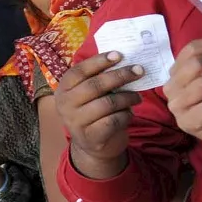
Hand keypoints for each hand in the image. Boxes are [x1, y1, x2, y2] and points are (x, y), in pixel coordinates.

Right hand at [53, 51, 143, 171]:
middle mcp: (65, 105)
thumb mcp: (89, 94)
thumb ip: (98, 78)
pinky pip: (114, 121)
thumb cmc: (93, 112)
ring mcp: (76, 122)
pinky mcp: (91, 137)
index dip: (99, 61)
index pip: (80, 71)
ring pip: (107, 103)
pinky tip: (130, 113)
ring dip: (127, 97)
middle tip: (139, 71)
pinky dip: (126, 115)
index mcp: (63, 89)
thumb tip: (122, 59)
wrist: (92, 145)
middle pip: (95, 85)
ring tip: (138, 96)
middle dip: (120, 76)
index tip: (119, 55)